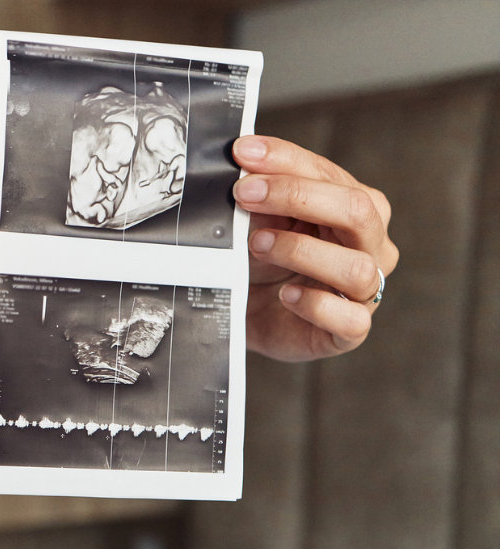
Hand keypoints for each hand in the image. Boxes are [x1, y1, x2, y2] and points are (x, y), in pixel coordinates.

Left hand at [233, 136, 398, 361]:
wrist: (246, 311)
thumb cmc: (261, 259)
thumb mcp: (260, 218)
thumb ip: (259, 190)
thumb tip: (240, 158)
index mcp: (356, 208)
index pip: (330, 174)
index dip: (285, 160)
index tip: (243, 153)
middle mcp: (371, 246)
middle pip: (357, 210)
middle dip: (296, 195)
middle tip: (245, 195)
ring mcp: (365, 290)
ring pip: (356, 267)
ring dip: (301, 250)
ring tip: (257, 244)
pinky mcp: (349, 331)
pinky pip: (350, 320)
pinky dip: (316, 305)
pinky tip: (285, 295)